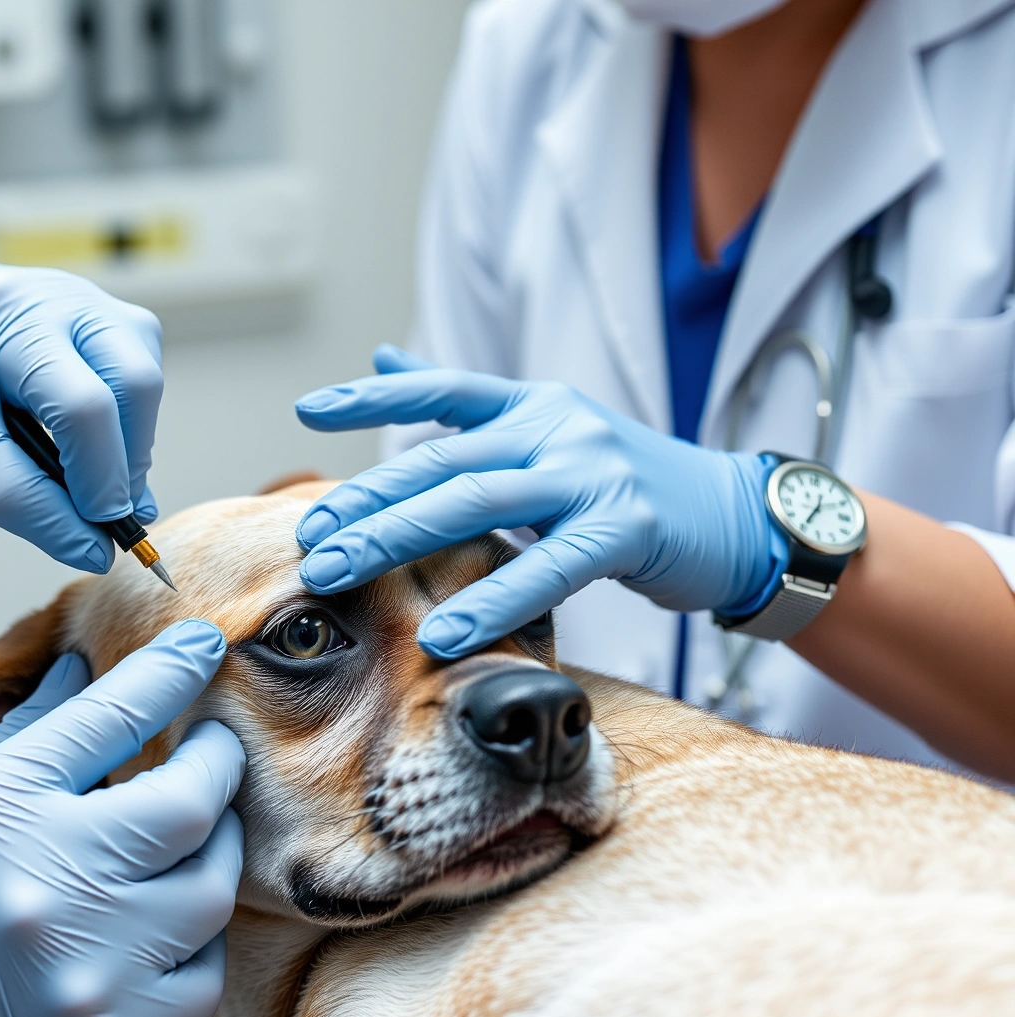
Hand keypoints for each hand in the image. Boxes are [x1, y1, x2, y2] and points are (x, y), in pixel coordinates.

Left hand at [0, 227, 163, 573]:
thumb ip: (12, 492)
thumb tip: (89, 547)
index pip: (69, 413)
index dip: (88, 489)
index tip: (90, 546)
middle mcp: (51, 299)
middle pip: (126, 386)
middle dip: (119, 467)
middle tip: (100, 520)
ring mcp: (85, 299)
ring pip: (142, 380)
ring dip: (131, 449)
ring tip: (94, 488)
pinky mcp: (108, 313)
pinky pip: (141, 376)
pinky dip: (127, 427)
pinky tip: (93, 449)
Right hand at [0, 621, 244, 1016]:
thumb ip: (22, 732)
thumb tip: (83, 668)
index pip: (109, 717)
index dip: (171, 671)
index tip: (201, 645)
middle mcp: (41, 888)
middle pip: (188, 804)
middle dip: (216, 764)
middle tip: (214, 748)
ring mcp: (81, 976)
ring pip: (208, 892)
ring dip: (209, 853)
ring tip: (185, 837)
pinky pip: (199, 979)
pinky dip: (189, 942)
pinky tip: (156, 923)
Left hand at [293, 347, 783, 658]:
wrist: (739, 518)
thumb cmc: (629, 485)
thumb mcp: (547, 431)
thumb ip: (464, 405)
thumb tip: (384, 353)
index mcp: (534, 404)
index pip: (442, 388)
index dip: (375, 396)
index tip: (308, 410)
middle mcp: (558, 428)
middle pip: (441, 461)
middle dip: (367, 501)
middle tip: (309, 536)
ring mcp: (593, 474)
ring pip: (475, 503)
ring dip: (398, 541)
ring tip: (338, 574)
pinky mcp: (628, 529)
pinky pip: (546, 568)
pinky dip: (489, 601)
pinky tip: (439, 633)